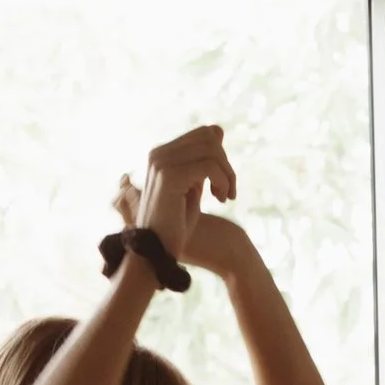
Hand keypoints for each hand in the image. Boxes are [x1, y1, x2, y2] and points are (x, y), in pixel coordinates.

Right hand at [117, 123, 236, 269]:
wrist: (157, 254)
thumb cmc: (176, 227)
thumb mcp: (193, 187)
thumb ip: (203, 162)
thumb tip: (218, 130)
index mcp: (161, 155)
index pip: (204, 134)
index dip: (221, 156)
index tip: (223, 184)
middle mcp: (158, 154)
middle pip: (209, 137)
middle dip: (226, 164)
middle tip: (227, 193)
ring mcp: (161, 163)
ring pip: (211, 149)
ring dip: (226, 174)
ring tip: (224, 197)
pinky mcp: (169, 176)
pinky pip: (209, 166)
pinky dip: (222, 181)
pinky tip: (220, 199)